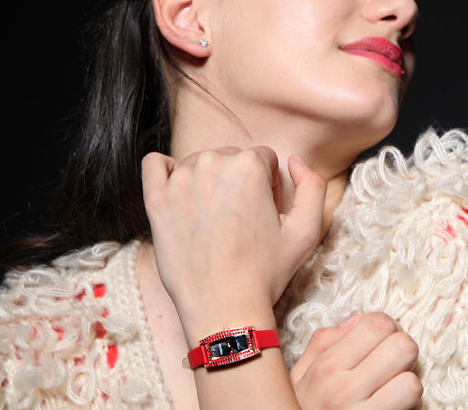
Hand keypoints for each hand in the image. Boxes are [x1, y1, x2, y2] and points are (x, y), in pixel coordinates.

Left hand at [141, 147, 326, 338]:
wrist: (223, 308)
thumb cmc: (265, 272)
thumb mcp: (307, 231)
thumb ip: (312, 185)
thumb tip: (294, 161)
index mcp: (248, 166)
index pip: (263, 159)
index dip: (268, 186)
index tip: (264, 212)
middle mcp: (212, 164)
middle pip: (231, 158)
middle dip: (239, 183)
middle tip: (241, 220)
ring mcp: (179, 180)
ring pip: (199, 163)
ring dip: (208, 182)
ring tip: (214, 219)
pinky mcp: (156, 199)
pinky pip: (155, 164)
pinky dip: (165, 171)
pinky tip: (179, 193)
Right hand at [290, 313, 422, 409]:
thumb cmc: (301, 408)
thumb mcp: (299, 374)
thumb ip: (324, 342)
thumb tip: (358, 320)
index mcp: (326, 365)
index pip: (377, 323)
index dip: (387, 328)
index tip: (381, 341)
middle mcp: (343, 387)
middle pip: (402, 345)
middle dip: (402, 350)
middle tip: (392, 362)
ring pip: (412, 378)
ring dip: (407, 380)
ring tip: (393, 386)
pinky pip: (410, 402)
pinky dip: (408, 401)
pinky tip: (393, 404)